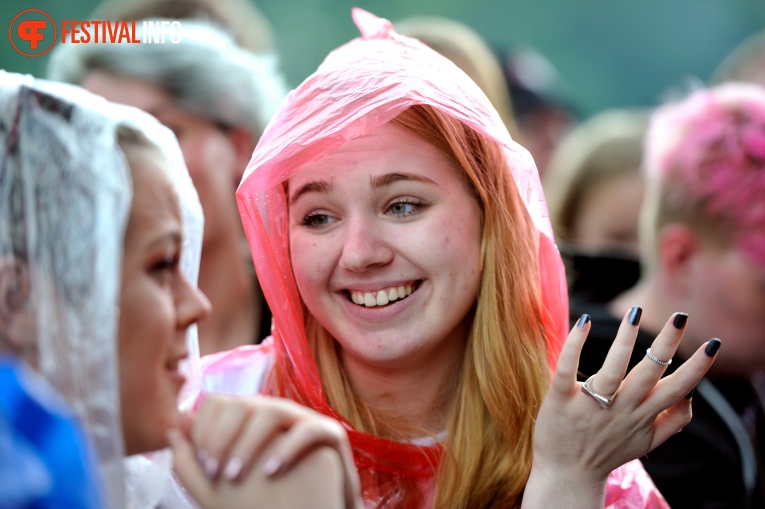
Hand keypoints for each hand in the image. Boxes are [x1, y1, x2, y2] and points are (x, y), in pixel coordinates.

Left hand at [169, 394, 362, 508]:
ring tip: (236, 476)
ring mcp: (302, 419)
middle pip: (241, 403)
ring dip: (248, 443)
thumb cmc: (268, 498)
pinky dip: (287, 448)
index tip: (202, 465)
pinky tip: (271, 472)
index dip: (205, 430)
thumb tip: (173, 429)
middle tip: (216, 473)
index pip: (218, 403)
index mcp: (248, 419)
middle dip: (222, 438)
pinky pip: (307, 429)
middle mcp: (274, 412)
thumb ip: (195, 459)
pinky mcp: (329, 433)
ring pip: (271, 411)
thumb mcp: (225, 481)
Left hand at [525, 309, 717, 506]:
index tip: (712, 344)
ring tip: (635, 313)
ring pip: (612, 368)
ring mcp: (590, 404)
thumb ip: (673, 421)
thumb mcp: (647, 442)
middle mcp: (620, 408)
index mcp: (642, 415)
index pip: (676, 388)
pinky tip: (584, 322)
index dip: (696, 367)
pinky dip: (575, 345)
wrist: (566, 475)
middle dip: (666, 344)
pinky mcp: (561, 399)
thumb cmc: (606, 452)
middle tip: (680, 316)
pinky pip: (568, 369)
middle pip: (648, 372)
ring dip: (625, 339)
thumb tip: (692, 396)